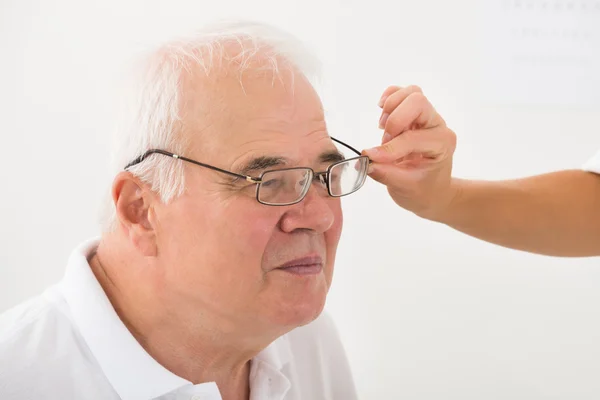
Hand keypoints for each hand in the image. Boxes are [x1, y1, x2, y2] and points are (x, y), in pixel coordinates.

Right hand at [363, 85, 457, 218]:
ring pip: (411, 93)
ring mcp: (426, 117)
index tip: (372, 158)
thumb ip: (385, 173)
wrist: (430, 191)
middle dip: (394, 120)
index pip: (413, 138)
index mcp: (442, 145)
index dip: (390, 148)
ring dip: (391, 108)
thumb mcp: (404, 188)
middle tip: (385, 139)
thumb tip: (365, 159)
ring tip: (383, 129)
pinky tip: (382, 113)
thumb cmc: (422, 191)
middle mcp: (437, 126)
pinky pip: (402, 93)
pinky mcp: (413, 114)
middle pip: (417, 102)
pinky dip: (389, 98)